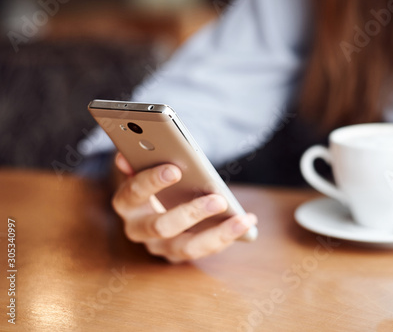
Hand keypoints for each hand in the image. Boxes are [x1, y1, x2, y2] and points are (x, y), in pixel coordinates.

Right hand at [112, 152, 256, 262]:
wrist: (155, 206)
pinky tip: (247, 222)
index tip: (175, 169)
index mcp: (126, 204)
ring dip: (219, 233)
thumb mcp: (145, 167)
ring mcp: (160, 247)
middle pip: (162, 227)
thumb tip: (124, 158)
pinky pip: (205, 250)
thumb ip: (139, 160)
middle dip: (191, 213)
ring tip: (244, 220)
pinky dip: (227, 237)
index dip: (152, 181)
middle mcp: (138, 230)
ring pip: (188, 248)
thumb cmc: (154, 181)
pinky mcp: (180, 255)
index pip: (134, 193)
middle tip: (218, 200)